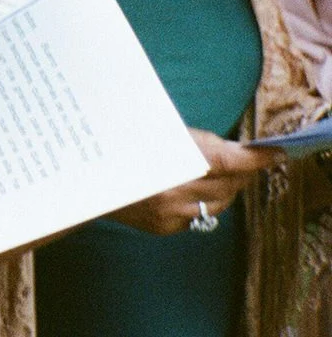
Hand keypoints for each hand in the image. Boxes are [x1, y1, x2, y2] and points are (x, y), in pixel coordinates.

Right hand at [109, 129, 281, 234]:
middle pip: (230, 184)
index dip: (257, 158)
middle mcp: (174, 190)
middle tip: (238, 159)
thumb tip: (236, 150)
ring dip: (224, 187)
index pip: (230, 161)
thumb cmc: (117, 141)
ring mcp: (170, 212)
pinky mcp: (164, 227)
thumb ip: (199, 142)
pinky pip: (200, 216)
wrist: (80, 175)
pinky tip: (190, 188)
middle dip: (239, 171)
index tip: (276, 153)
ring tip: (213, 173)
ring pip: (220, 203)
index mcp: (172, 159)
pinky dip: (202, 201)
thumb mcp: (157, 129)